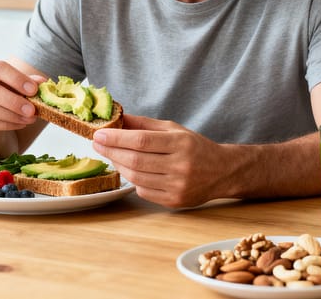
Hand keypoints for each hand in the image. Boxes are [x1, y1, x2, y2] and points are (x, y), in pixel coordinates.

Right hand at [0, 59, 40, 135]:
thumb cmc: (3, 94)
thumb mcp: (15, 85)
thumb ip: (28, 82)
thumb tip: (43, 82)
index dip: (17, 78)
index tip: (33, 90)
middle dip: (14, 101)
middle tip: (32, 110)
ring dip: (12, 115)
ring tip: (30, 118)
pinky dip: (6, 125)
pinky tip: (21, 124)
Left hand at [91, 115, 227, 207]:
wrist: (223, 172)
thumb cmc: (196, 147)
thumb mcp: (174, 129)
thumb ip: (145, 124)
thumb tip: (118, 118)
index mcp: (181, 143)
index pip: (141, 141)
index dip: (116, 138)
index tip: (99, 134)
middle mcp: (180, 166)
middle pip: (135, 160)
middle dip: (111, 151)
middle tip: (97, 144)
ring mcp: (178, 186)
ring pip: (136, 178)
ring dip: (119, 166)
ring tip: (112, 155)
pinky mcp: (174, 201)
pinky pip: (144, 191)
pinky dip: (133, 180)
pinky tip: (131, 170)